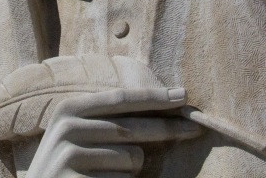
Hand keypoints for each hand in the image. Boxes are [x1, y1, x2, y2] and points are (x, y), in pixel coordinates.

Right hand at [26, 87, 200, 177]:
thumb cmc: (68, 165)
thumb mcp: (78, 134)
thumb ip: (108, 120)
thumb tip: (161, 104)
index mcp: (69, 109)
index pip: (120, 99)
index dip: (154, 97)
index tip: (183, 96)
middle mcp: (68, 128)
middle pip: (132, 127)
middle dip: (168, 128)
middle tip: (196, 129)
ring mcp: (71, 156)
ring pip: (132, 159)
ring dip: (132, 170)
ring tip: (105, 174)